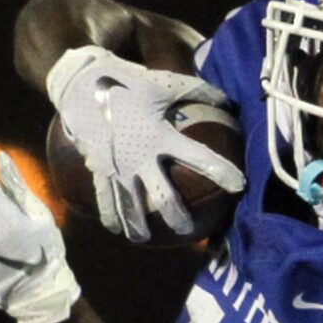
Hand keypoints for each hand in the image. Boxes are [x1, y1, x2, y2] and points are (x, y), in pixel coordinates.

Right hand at [46, 46, 246, 243]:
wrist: (83, 87)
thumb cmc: (128, 83)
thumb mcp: (165, 83)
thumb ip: (198, 92)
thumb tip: (227, 101)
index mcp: (160, 136)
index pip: (198, 157)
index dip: (221, 172)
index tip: (239, 186)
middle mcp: (140, 158)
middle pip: (164, 198)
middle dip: (178, 217)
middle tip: (188, 230)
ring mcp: (118, 169)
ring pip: (132, 209)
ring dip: (139, 228)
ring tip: (145, 239)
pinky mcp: (100, 171)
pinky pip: (106, 201)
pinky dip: (111, 217)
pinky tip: (117, 230)